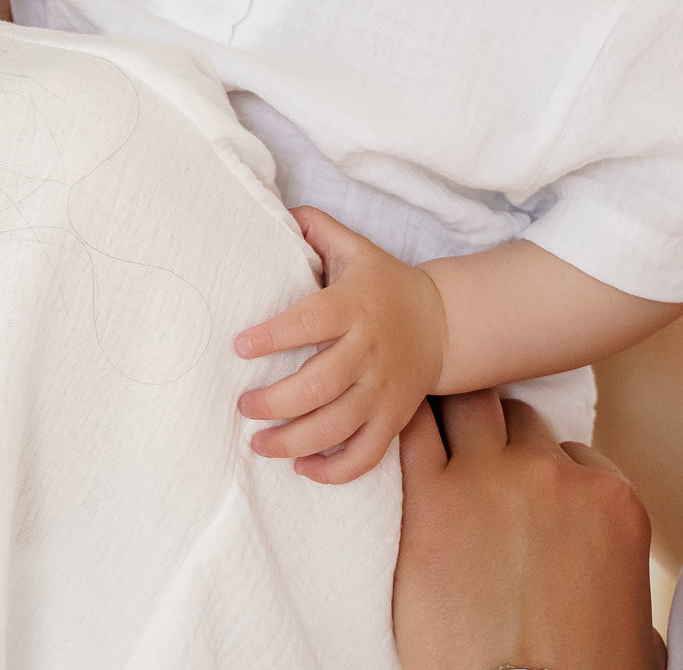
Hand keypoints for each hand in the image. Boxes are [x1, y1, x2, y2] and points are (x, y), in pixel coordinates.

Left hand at [232, 207, 444, 483]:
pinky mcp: (394, 420)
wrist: (444, 322)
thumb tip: (276, 211)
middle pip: (318, 386)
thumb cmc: (383, 285)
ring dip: (291, 442)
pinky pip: (365, 456)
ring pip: (336, 427)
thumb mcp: (354, 248)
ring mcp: (384, 390)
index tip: (239, 346)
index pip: (309, 322)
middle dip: (273, 402)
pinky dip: (333, 471)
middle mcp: (368, 351)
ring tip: (258, 442)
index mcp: (354, 307)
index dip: (272, 335)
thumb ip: (315, 228)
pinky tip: (302, 467)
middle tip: (243, 403)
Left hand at [394, 393, 662, 669]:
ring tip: (432, 437)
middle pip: (519, 420)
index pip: (573, 454)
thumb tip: (623, 609)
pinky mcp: (432, 498)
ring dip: (453, 419)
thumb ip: (625, 585)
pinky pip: (414, 431)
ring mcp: (493, 479)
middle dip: (499, 436)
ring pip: (470, 406)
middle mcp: (556, 476)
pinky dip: (405, 430)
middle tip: (472, 458)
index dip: (544, 470)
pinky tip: (392, 438)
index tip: (524, 491)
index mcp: (612, 501)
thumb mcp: (637, 628)